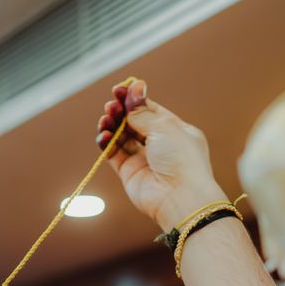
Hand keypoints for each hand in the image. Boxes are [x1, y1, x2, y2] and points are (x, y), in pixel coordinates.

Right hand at [96, 79, 227, 231]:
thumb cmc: (181, 160)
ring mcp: (145, 159)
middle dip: (121, 111)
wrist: (180, 197)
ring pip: (122, 137)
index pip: (151, 110)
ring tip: (106, 118)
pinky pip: (114, 154)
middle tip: (112, 104)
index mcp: (176, 131)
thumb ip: (143, 112)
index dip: (135, 99)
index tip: (121, 89)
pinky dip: (106, 143)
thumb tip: (132, 95)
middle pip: (134, 122)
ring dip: (112, 125)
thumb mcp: (164, 126)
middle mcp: (160, 145)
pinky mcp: (130, 173)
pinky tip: (103, 135)